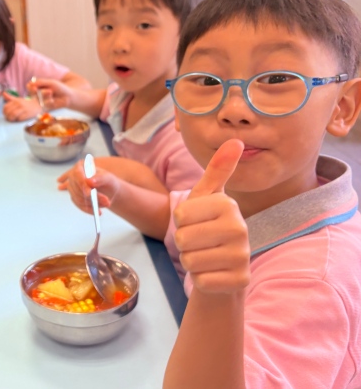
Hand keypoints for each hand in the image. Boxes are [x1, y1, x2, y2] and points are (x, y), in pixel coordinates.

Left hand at [2, 92, 41, 121]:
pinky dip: (18, 120)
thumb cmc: (27, 104)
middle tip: (9, 118)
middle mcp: (19, 104)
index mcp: (16, 101)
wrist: (38, 106)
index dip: (4, 112)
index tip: (6, 114)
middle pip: (8, 112)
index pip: (5, 107)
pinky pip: (19, 119)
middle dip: (7, 116)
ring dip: (11, 119)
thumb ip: (10, 98)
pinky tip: (19, 119)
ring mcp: (24, 109)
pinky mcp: (28, 114)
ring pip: (13, 115)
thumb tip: (3, 93)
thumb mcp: (18, 99)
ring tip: (12, 119)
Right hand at [26, 78, 73, 110]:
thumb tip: (30, 83)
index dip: (30, 86)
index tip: (34, 86)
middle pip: (31, 92)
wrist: (69, 97)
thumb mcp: (51, 83)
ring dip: (44, 94)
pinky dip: (48, 101)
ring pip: (37, 98)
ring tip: (51, 92)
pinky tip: (53, 100)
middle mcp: (39, 93)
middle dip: (36, 91)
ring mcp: (41, 100)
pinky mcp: (45, 107)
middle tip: (41, 90)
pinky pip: (42, 104)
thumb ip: (41, 82)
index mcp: (39, 86)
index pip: (30, 86)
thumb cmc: (61, 88)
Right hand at [59, 159, 114, 214]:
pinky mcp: (74, 197)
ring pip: (78, 198)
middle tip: (107, 202)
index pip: (77, 174)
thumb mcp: (108, 178)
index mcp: (81, 166)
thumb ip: (100, 178)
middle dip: (93, 197)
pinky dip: (89, 209)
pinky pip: (79, 205)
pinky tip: (98, 211)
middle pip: (77, 188)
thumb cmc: (108, 182)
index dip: (82, 183)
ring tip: (106, 204)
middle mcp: (74, 176)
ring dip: (93, 203)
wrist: (109, 191)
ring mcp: (72, 187)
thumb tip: (89, 181)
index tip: (89, 193)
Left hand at [173, 139, 249, 293]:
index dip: (180, 222)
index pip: (179, 215)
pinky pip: (200, 280)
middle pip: (182, 239)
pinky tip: (214, 273)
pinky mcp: (239, 281)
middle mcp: (240, 229)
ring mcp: (242, 257)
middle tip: (200, 242)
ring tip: (206, 256)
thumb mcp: (207, 197)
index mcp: (228, 205)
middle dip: (184, 243)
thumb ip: (217, 170)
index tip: (196, 222)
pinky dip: (200, 279)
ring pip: (189, 261)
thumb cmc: (208, 227)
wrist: (225, 268)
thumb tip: (236, 140)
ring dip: (191, 261)